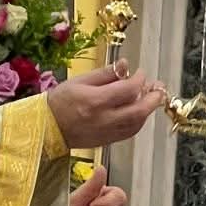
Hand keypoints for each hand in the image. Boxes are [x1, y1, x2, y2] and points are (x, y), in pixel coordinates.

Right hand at [48, 63, 164, 149]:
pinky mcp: (107, 141)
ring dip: (147, 110)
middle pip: (138, 111)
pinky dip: (139, 121)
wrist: (46, 128)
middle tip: (158, 87)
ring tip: (150, 97)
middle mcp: (104, 119)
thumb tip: (126, 65)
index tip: (140, 73)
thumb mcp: (80, 80)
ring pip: (137, 123)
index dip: (139, 80)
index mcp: (95, 101)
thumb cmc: (60, 101)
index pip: (128, 90)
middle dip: (153, 98)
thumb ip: (105, 74)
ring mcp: (107, 132)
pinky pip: (129, 132)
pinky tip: (138, 111)